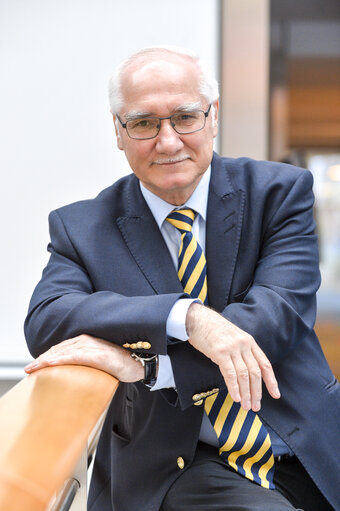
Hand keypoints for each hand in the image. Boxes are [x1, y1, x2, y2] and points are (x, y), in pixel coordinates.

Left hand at [24, 334, 143, 382]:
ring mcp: (91, 346)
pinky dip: (59, 359)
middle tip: (29, 369)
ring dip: (45, 360)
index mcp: (87, 341)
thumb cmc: (121, 363)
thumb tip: (76, 374)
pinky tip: (48, 364)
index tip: (35, 365)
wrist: (139, 363)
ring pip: (62, 352)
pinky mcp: (96, 354)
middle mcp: (87, 340)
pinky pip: (73, 356)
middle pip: (58, 349)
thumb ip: (87, 362)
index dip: (47, 355)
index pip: (62, 348)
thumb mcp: (100, 360)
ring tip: (33, 368)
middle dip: (42, 359)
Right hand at [186, 303, 279, 411]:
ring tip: (246, 406)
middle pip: (255, 372)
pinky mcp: (220, 352)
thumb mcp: (233, 337)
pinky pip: (230, 373)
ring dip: (246, 393)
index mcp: (249, 341)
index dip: (271, 381)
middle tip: (256, 406)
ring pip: (244, 375)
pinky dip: (234, 387)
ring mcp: (232, 348)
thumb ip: (241, 351)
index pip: (264, 364)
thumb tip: (246, 372)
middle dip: (257, 392)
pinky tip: (236, 397)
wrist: (197, 318)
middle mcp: (244, 344)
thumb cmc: (212, 329)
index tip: (275, 395)